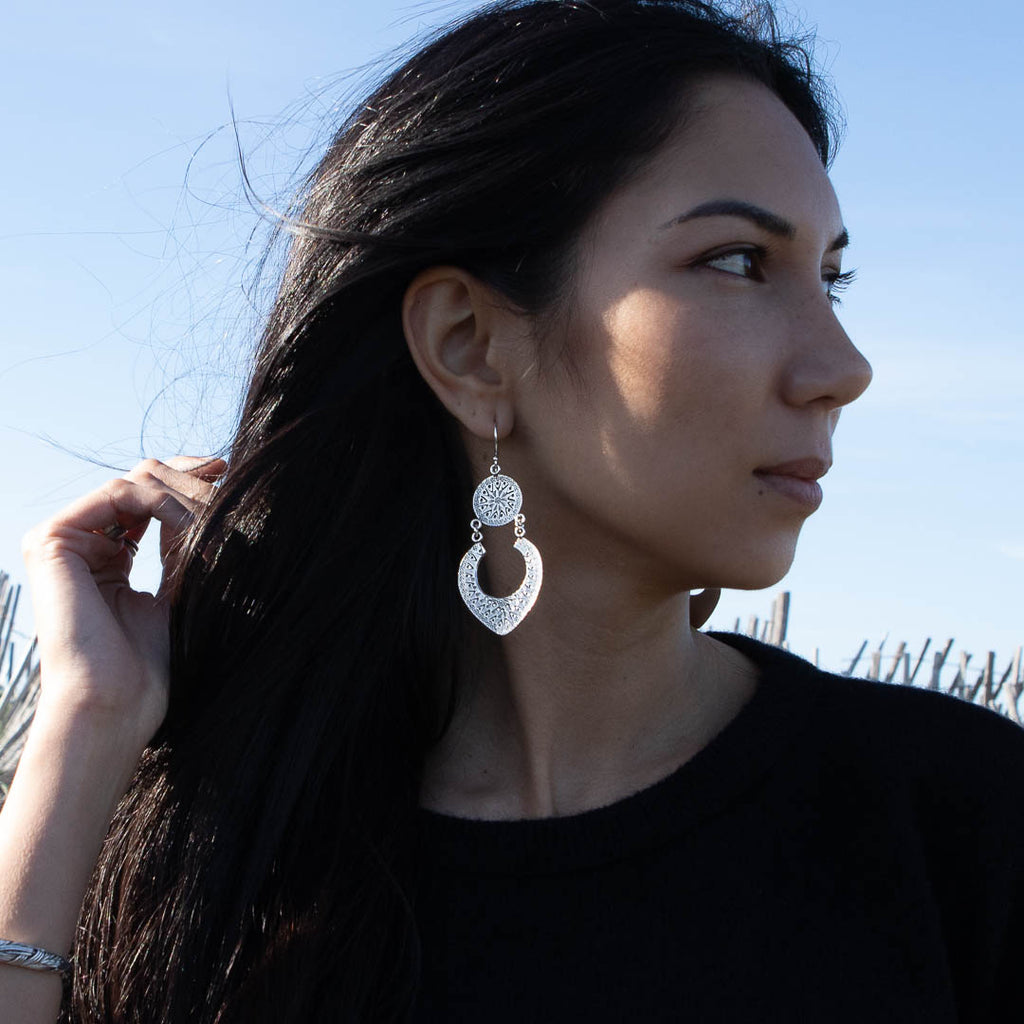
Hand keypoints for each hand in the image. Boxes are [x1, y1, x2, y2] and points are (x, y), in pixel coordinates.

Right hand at [20, 456, 225, 752]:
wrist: (115, 701)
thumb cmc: (148, 664)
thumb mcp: (177, 588)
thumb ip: (182, 543)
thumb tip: (210, 496)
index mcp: (107, 555)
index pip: (147, 497)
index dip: (187, 479)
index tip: (226, 472)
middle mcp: (80, 542)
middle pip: (140, 480)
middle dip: (189, 478)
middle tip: (227, 482)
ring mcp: (62, 538)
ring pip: (134, 483)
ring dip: (183, 496)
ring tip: (213, 520)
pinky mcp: (52, 539)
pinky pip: (119, 493)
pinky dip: (162, 502)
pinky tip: (188, 524)